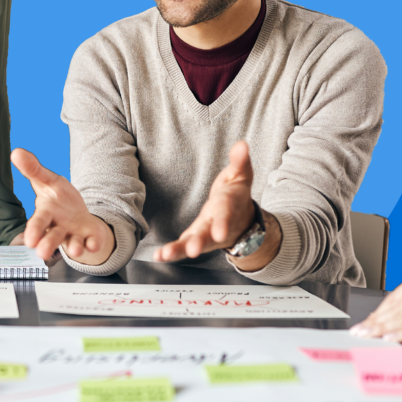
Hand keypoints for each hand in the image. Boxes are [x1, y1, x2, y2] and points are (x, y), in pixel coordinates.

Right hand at [11, 148, 113, 264]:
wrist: (80, 216)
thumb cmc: (59, 200)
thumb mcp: (48, 181)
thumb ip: (33, 170)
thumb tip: (16, 152)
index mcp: (47, 214)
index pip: (38, 222)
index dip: (34, 231)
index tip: (29, 241)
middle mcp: (59, 228)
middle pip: (53, 237)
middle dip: (48, 244)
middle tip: (42, 253)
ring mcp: (75, 234)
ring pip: (73, 243)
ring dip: (74, 247)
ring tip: (76, 250)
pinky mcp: (90, 238)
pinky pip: (92, 242)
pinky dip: (93, 244)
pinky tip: (93, 244)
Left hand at [154, 141, 274, 265]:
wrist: (242, 221)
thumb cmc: (237, 195)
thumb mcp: (241, 175)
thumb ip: (240, 162)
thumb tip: (242, 145)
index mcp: (228, 208)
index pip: (226, 215)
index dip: (222, 223)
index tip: (219, 232)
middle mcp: (216, 225)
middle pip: (208, 235)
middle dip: (200, 242)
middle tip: (193, 250)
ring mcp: (205, 235)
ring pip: (193, 244)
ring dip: (180, 250)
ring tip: (165, 255)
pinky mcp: (194, 239)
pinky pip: (182, 247)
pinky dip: (171, 252)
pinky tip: (159, 256)